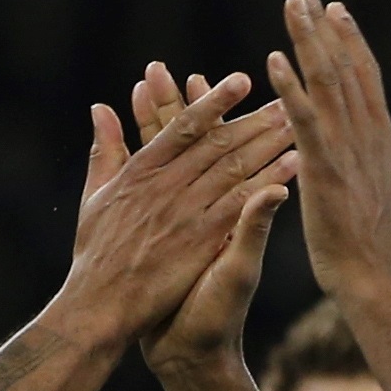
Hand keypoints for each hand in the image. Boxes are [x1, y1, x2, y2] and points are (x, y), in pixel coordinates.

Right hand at [64, 72, 296, 346]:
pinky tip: (292, 167)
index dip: (214, 101)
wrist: (99, 309)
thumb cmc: (94, 256)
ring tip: (297, 124)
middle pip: (218, 144)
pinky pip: (241, 205)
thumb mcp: (94, 198)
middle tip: (286, 98)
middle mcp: (165, 187)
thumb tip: (101, 108)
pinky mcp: (200, 242)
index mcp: (141, 172)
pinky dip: (268, 183)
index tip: (242, 80)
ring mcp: (184, 213)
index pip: (184, 127)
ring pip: (234, 169)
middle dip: (255, 119)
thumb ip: (105, 152)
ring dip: (269, 144)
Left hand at [269, 0, 390, 301]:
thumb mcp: (372, 190)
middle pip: (345, 63)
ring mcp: (347, 148)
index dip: (348, 39)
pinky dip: (291, 88)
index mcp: (377, 137)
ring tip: (292, 1)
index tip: (332, 6)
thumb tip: (365, 144)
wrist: (372, 278)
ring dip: (308, 38)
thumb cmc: (365, 246)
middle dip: (323, 22)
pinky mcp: (325, 168)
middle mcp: (367, 133)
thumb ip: (366, 159)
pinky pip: (304, 120)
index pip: (363, 75)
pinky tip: (273, 59)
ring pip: (328, 80)